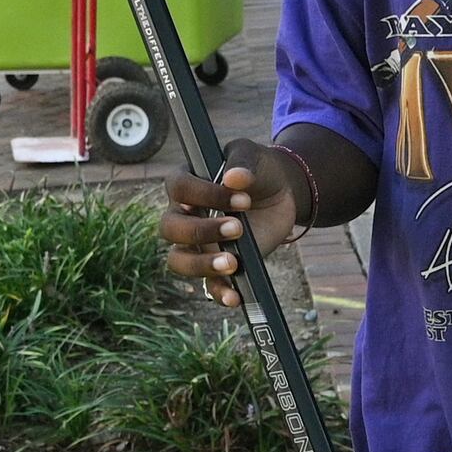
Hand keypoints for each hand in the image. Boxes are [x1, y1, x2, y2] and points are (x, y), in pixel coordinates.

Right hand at [163, 144, 303, 308]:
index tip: (242, 198)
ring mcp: (197, 244)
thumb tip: (234, 178)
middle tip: (237, 228)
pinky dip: (219, 293)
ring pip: (178, 260)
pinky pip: (208, 285)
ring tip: (233, 263)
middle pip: (170, 228)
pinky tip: (235, 296)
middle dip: (201, 231)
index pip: (178, 189)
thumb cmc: (258, 170)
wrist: (282, 193)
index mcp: (186, 185)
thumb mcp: (253, 155)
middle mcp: (184, 215)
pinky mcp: (216, 265)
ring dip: (201, 264)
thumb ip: (243, 161)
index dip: (204, 195)